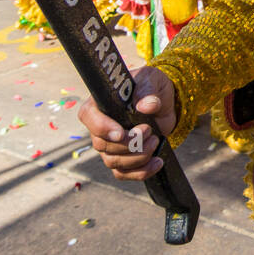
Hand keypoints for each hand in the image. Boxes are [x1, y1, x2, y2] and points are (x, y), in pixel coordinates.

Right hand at [79, 66, 178, 180]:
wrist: (165, 102)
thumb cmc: (151, 87)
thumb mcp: (152, 80)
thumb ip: (148, 90)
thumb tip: (146, 105)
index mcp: (100, 103)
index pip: (88, 117)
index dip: (102, 128)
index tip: (121, 133)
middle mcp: (100, 128)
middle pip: (103, 145)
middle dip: (129, 143)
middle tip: (149, 131)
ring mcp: (109, 146)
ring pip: (113, 162)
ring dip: (138, 156)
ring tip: (155, 141)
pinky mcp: (123, 159)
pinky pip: (124, 174)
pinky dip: (142, 172)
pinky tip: (158, 162)